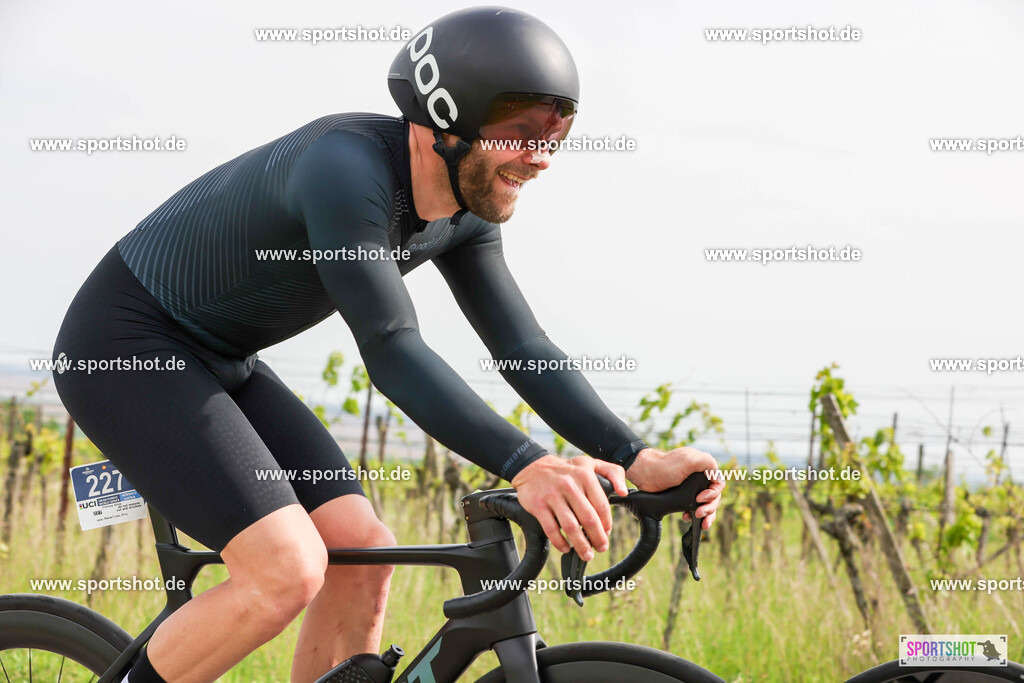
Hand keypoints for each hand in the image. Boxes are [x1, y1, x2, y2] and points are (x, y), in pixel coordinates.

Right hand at [510, 455, 627, 560]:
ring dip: (581, 545)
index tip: (607, 533)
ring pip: (571, 527)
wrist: (532, 467)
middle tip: (600, 548)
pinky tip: (566, 548)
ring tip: (586, 554)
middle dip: (597, 538)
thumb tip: (623, 492)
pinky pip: (551, 529)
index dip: (606, 523)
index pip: (601, 505)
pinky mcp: (538, 505)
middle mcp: (569, 485)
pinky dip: (560, 543)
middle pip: (588, 519)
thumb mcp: (592, 463)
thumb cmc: (566, 469)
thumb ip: (613, 473)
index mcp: (585, 475)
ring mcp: (553, 495)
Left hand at [625, 447, 724, 529]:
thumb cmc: (665, 466)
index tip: (700, 498)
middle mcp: (699, 477)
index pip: (718, 484)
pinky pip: (694, 508)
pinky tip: (687, 518)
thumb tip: (717, 475)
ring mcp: (691, 488)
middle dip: (710, 508)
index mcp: (703, 467)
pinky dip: (694, 515)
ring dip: (706, 515)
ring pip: (706, 504)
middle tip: (699, 513)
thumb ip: (707, 462)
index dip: (713, 494)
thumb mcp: (689, 460)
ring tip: (702, 523)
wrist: (645, 474)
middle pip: (714, 497)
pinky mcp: (683, 497)